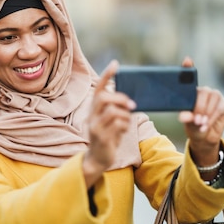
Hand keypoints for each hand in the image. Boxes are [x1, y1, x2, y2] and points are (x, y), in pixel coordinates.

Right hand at [83, 60, 135, 186]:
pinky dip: (125, 126)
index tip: (116, 64)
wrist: (98, 159)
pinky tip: (124, 131)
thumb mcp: (110, 121)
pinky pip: (117, 125)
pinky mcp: (102, 137)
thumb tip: (131, 101)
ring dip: (125, 116)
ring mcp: (95, 126)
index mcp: (94, 108)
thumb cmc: (107, 137)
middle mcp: (92, 115)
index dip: (106, 75)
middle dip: (120, 98)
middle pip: (103, 98)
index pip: (99, 88)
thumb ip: (116, 110)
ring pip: (113, 112)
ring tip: (127, 122)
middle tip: (131, 105)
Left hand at [178, 57, 223, 163]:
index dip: (188, 67)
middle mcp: (204, 91)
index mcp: (191, 92)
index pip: (189, 76)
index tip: (187, 60)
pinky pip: (219, 108)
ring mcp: (215, 96)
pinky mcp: (223, 104)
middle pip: (203, 92)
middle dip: (199, 107)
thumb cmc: (193, 126)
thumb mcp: (187, 122)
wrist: (205, 137)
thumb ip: (187, 118)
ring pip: (212, 100)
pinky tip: (206, 126)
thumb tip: (184, 116)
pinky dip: (212, 118)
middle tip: (196, 120)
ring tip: (200, 124)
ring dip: (206, 114)